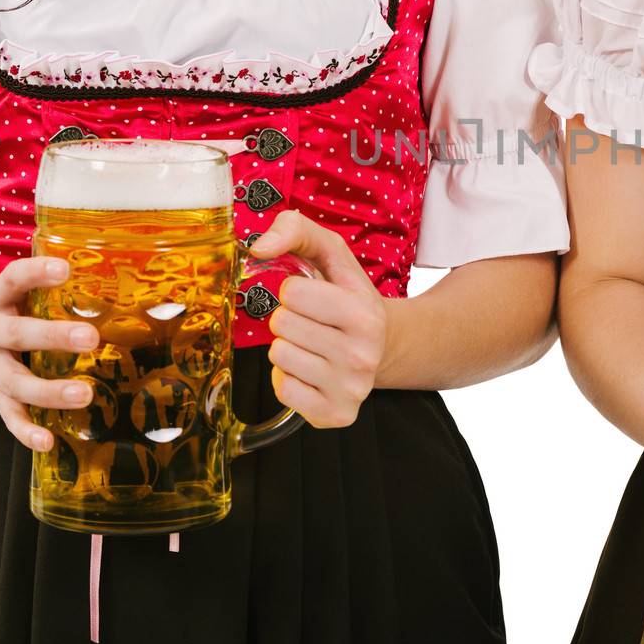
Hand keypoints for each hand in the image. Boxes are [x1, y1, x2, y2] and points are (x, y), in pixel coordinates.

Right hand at [0, 257, 101, 451]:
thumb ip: (37, 284)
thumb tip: (97, 266)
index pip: (13, 279)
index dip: (36, 273)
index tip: (64, 268)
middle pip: (19, 334)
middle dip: (54, 336)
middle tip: (90, 337)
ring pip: (16, 381)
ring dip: (49, 391)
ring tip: (83, 394)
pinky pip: (8, 414)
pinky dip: (26, 430)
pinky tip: (47, 441)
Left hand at [251, 210, 385, 428]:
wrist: (385, 345)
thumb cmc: (348, 297)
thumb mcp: (331, 254)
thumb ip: (294, 229)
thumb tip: (257, 247)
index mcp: (364, 314)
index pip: (292, 293)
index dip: (295, 291)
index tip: (313, 297)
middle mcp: (362, 355)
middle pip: (282, 326)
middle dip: (290, 319)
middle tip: (314, 323)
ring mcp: (350, 389)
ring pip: (279, 357)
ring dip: (288, 347)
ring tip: (314, 346)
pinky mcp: (335, 414)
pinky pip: (283, 390)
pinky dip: (289, 378)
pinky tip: (312, 370)